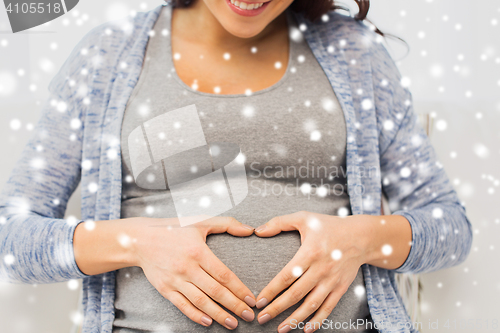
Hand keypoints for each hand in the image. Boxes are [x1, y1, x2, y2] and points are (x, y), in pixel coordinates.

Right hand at [127, 216, 256, 329]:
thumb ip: (227, 224)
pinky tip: (208, 322)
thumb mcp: (200, 221)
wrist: (140, 239)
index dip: (239, 289)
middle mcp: (187, 267)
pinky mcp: (165, 289)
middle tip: (249, 316)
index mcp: (198, 251)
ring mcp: (175, 280)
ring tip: (233, 323)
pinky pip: (183, 306)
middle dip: (234, 305)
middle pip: (215, 291)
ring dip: (218, 314)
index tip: (252, 299)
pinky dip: (196, 315)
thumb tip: (249, 229)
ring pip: (201, 302)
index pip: (223, 275)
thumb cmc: (173, 229)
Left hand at [253, 211, 368, 332]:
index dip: (271, 291)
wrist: (361, 236)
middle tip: (261, 318)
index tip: (259, 301)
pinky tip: (305, 329)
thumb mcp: (304, 218)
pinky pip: (328, 308)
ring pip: (311, 305)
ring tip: (280, 329)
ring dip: (295, 319)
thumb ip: (279, 222)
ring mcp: (332, 281)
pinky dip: (317, 321)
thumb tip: (257, 231)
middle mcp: (321, 270)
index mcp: (310, 253)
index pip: (286, 276)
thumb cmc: (329, 226)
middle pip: (296, 294)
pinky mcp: (340, 288)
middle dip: (277, 308)